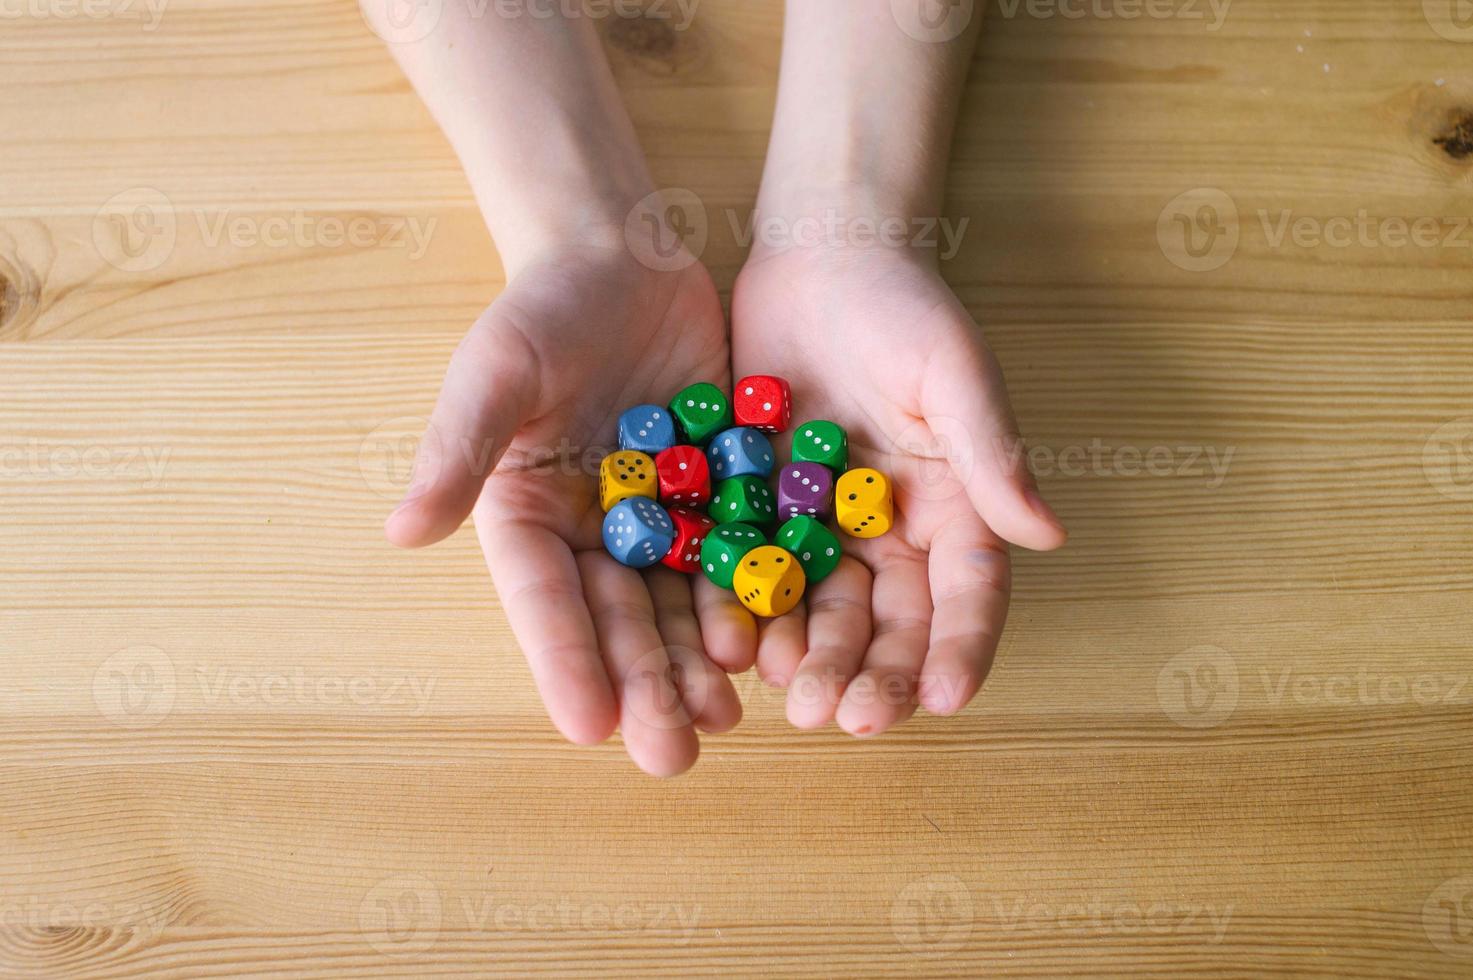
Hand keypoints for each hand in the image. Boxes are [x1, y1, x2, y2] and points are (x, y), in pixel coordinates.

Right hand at [386, 244, 750, 775]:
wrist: (622, 259)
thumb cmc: (542, 309)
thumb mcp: (493, 371)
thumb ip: (457, 450)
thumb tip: (402, 532)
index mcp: (528, 516)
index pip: (545, 600)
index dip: (565, 662)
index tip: (589, 727)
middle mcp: (594, 532)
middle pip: (618, 619)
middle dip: (645, 686)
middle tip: (675, 753)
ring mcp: (660, 518)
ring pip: (681, 603)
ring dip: (702, 664)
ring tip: (728, 716)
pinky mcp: (718, 493)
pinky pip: (738, 553)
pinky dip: (755, 599)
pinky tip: (779, 644)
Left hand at [731, 244, 1066, 735]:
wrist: (819, 259)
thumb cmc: (904, 307)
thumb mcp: (954, 376)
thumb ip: (992, 455)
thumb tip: (1048, 535)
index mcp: (954, 508)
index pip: (968, 595)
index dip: (960, 649)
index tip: (941, 699)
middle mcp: (892, 532)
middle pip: (891, 623)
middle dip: (872, 674)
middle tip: (842, 717)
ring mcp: (824, 527)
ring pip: (822, 612)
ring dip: (809, 658)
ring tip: (786, 696)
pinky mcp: (763, 511)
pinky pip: (754, 571)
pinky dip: (745, 610)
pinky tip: (728, 645)